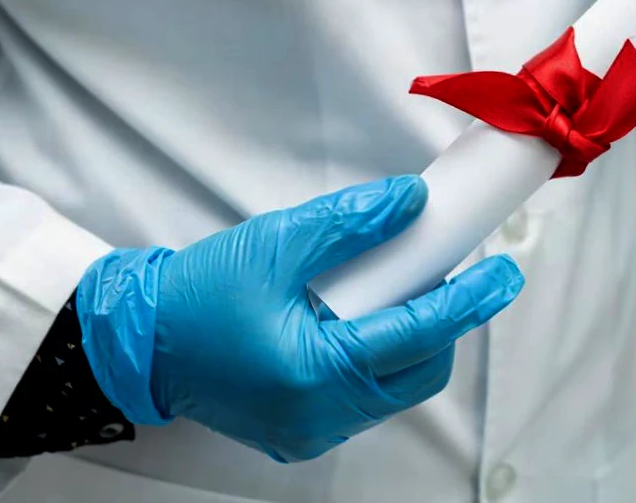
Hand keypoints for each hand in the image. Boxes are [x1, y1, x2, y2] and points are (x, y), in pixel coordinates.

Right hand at [75, 176, 523, 461]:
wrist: (132, 342)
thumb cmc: (193, 295)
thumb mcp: (275, 244)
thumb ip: (350, 222)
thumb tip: (411, 204)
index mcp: (315, 373)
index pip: (418, 335)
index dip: (468, 300)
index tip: (504, 272)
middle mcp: (319, 416)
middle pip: (417, 372)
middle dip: (442, 324)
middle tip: (446, 273)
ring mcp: (308, 431)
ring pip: (391, 388)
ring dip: (405, 340)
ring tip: (393, 289)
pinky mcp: (295, 431)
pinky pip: (359, 398)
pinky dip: (371, 357)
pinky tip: (356, 318)